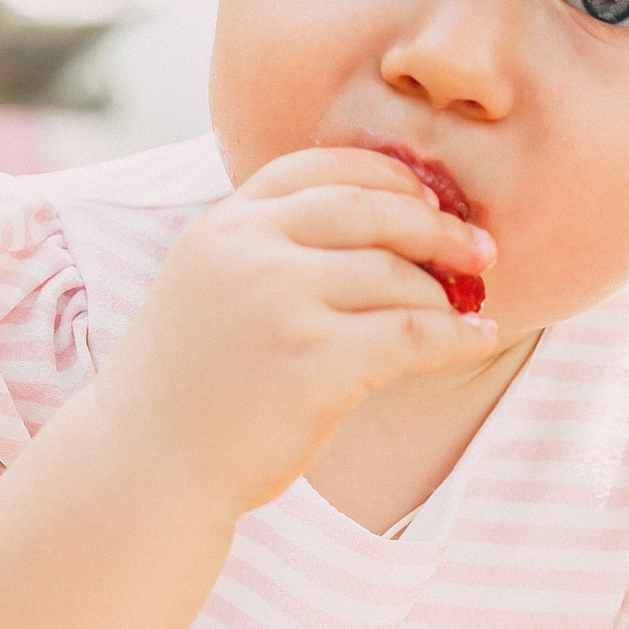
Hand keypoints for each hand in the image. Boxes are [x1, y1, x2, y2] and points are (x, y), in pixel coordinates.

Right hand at [87, 147, 499, 516]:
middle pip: (371, 210)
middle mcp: (251, 251)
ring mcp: (282, 305)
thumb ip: (270, 240)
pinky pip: (413, 335)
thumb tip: (388, 217)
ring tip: (468, 309)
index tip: (427, 200)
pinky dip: (456, 336)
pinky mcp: (316, 364)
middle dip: (437, 226)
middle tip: (480, 248)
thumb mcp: (212, 280)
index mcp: (227, 222)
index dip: (386, 177)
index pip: (321, 168)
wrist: (149, 460)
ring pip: (398, 276)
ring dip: (445, 294)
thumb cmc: (195, 376)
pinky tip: (476, 338)